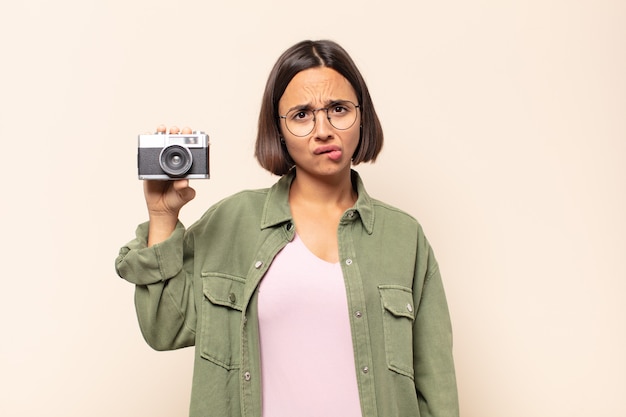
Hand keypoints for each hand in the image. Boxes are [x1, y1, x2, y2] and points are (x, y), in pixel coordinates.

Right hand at [143, 125, 196, 244]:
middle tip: (177, 130)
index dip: (189, 140)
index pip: (188, 150)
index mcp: (185, 166)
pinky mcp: (150, 166)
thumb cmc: (176, 200)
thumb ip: (185, 190)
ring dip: (162, 134)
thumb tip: (183, 183)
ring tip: (162, 128)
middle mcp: (174, 162)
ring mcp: (161, 163)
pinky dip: (147, 143)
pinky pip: (148, 153)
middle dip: (176, 133)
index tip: (190, 133)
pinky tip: (148, 134)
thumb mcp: (184, 196)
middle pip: (175, 143)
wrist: (162, 209)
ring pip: (162, 145)